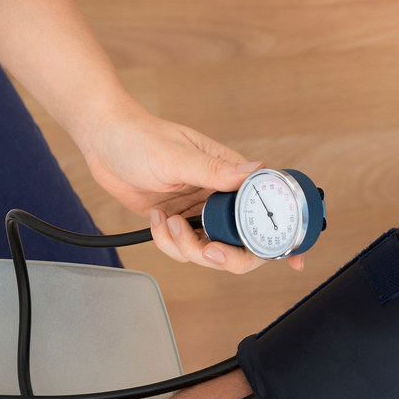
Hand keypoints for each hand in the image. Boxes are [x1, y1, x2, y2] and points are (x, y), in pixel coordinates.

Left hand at [75, 103, 304, 273]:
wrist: (104, 141)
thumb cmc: (141, 137)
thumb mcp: (177, 156)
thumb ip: (214, 169)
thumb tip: (255, 172)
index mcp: (230, 174)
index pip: (266, 208)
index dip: (282, 237)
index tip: (294, 261)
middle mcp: (218, 195)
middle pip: (242, 243)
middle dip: (225, 255)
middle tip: (206, 251)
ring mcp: (197, 211)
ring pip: (209, 251)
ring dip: (186, 247)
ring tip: (168, 222)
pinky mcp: (176, 221)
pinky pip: (181, 248)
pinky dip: (167, 242)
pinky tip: (157, 220)